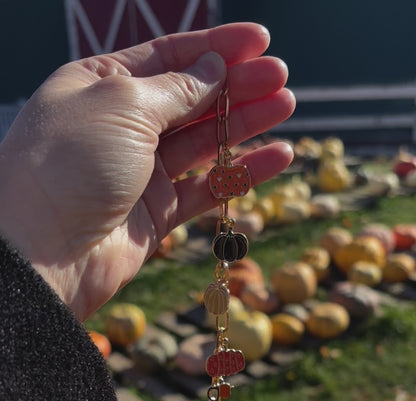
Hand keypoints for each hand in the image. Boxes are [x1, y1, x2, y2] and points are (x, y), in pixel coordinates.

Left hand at [0, 22, 294, 319]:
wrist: (44, 250)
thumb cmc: (71, 163)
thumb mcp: (124, 104)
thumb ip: (177, 88)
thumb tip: (213, 69)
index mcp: (101, 84)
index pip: (168, 57)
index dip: (216, 47)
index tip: (260, 41)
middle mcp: (121, 126)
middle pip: (191, 98)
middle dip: (237, 85)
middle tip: (280, 76)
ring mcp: (140, 171)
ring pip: (203, 142)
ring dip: (244, 124)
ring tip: (286, 106)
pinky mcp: (156, 214)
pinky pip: (207, 189)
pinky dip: (241, 173)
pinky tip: (277, 157)